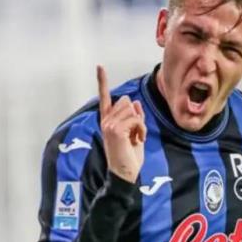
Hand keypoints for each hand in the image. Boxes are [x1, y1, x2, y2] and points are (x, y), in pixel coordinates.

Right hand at [97, 65, 146, 182]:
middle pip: (126, 101)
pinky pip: (135, 119)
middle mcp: (105, 121)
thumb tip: (135, 102)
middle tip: (136, 133)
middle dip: (136, 115)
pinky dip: (141, 129)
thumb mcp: (135, 134)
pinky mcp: (115, 129)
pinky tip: (138, 140)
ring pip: (132, 110)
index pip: (105, 98)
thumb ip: (135, 118)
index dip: (102, 82)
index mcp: (108, 121)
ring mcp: (108, 124)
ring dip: (140, 124)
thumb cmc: (130, 157)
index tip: (100, 67)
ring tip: (137, 138)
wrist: (125, 174)